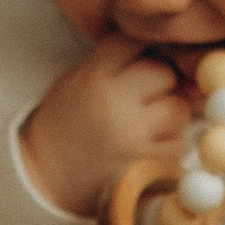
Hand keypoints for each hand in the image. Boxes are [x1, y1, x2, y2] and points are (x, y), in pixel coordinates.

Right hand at [19, 40, 194, 220]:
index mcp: (94, 80)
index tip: (139, 57)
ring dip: (169, 113)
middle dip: (159, 82)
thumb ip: (112, 65)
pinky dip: (170, 144)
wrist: (46, 181)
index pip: (132, 42)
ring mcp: (135, 138)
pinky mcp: (148, 167)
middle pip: (164, 74)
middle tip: (144, 96)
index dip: (140, 46)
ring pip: (179, 109)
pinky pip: (179, 144)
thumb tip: (162, 51)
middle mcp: (116, 106)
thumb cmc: (63, 127)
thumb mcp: (74, 83)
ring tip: (146, 124)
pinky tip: (147, 147)